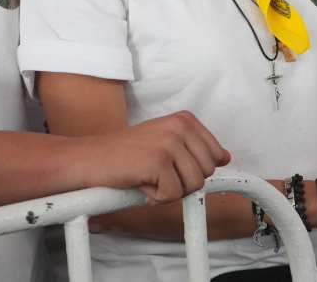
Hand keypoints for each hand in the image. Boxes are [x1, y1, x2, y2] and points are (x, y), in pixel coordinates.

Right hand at [77, 111, 230, 202]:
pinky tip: (140, 182)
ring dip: (169, 189)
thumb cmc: (126, 154)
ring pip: (193, 186)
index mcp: (184, 119)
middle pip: (207, 172)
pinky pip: (173, 195)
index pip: (216, 154)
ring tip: (148, 176)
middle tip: (157, 172)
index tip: (175, 167)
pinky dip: (156, 197)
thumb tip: (225, 157)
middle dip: (183, 180)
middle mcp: (180, 126)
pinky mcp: (158, 162)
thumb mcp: (165, 141)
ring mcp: (169, 143)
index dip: (195, 168)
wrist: (91, 158)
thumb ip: (195, 147)